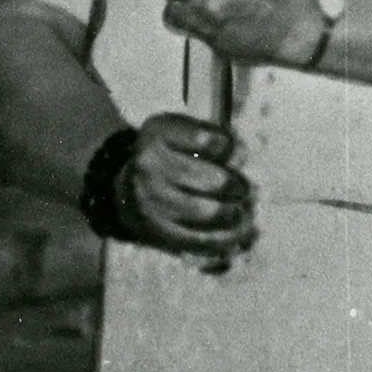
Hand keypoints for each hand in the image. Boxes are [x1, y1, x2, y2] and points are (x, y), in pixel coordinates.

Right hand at [122, 113, 254, 268]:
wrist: (129, 189)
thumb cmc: (169, 154)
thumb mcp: (182, 131)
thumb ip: (214, 137)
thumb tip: (241, 156)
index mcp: (158, 133)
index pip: (208, 140)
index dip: (229, 147)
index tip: (232, 152)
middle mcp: (151, 165)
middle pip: (214, 180)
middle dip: (237, 186)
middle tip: (243, 188)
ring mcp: (153, 200)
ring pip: (210, 213)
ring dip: (235, 214)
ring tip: (241, 211)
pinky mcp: (159, 229)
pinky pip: (201, 239)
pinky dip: (226, 238)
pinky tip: (236, 232)